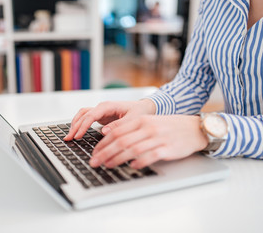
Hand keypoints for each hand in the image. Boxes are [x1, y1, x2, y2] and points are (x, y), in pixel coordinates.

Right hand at [64, 99, 155, 140]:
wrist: (144, 107)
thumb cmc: (140, 112)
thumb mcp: (133, 119)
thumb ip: (119, 125)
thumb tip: (104, 132)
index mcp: (108, 106)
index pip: (91, 115)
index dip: (83, 126)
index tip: (78, 136)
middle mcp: (102, 107)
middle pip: (83, 115)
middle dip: (75, 126)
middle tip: (68, 138)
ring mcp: (100, 111)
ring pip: (82, 115)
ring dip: (75, 125)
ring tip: (69, 137)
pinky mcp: (101, 116)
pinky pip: (86, 118)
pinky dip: (79, 125)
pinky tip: (76, 133)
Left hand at [89, 115, 208, 168]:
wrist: (194, 128)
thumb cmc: (169, 127)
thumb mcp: (148, 123)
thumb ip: (130, 129)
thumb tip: (110, 138)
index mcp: (141, 120)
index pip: (116, 132)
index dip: (102, 143)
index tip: (94, 152)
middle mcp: (147, 128)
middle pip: (120, 141)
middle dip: (104, 152)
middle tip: (94, 162)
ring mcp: (157, 138)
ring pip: (132, 149)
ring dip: (117, 158)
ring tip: (107, 165)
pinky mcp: (167, 148)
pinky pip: (150, 155)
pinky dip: (140, 161)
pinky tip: (132, 167)